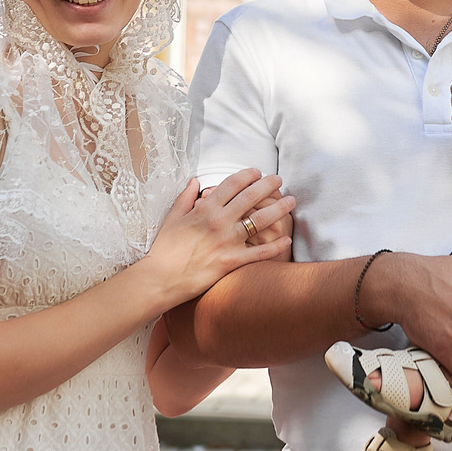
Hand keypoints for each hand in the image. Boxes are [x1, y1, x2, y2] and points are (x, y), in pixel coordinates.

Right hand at [142, 170, 293, 306]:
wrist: (160, 279)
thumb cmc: (164, 249)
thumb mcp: (172, 218)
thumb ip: (185, 197)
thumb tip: (195, 181)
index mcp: (205, 208)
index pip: (232, 184)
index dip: (248, 175)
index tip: (258, 171)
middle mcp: (219, 221)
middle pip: (250, 197)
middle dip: (268, 185)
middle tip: (279, 180)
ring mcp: (226, 241)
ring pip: (260, 221)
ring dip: (279, 209)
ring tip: (291, 202)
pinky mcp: (231, 261)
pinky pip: (259, 253)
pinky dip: (275, 246)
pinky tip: (287, 240)